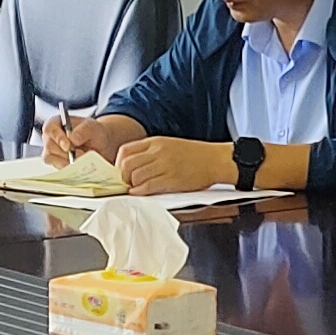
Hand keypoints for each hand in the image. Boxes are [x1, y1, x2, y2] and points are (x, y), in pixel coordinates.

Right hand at [42, 111, 87, 164]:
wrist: (100, 145)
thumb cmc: (92, 132)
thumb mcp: (91, 127)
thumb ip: (83, 130)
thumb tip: (72, 139)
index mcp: (55, 123)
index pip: (49, 129)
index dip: (58, 138)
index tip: (68, 146)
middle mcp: (50, 138)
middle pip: (50, 146)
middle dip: (65, 153)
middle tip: (80, 154)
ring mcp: (51, 152)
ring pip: (51, 159)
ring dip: (67, 161)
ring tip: (82, 159)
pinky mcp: (56, 164)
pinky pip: (58, 168)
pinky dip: (69, 168)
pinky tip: (79, 165)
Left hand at [114, 137, 235, 194]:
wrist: (216, 160)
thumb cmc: (195, 155)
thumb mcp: (169, 145)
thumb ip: (150, 152)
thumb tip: (132, 165)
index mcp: (155, 142)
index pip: (125, 151)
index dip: (118, 164)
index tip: (122, 172)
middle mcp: (157, 152)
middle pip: (126, 164)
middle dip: (122, 177)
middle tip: (127, 183)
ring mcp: (164, 165)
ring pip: (134, 176)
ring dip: (131, 186)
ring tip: (136, 189)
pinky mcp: (171, 179)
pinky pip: (147, 186)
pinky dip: (140, 192)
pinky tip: (141, 192)